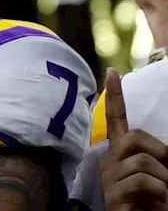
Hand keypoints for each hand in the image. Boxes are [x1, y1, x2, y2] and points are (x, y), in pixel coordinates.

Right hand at [100, 68, 167, 209]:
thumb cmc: (150, 202)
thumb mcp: (158, 176)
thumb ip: (156, 158)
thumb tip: (166, 151)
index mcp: (119, 154)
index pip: (115, 120)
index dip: (115, 96)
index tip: (113, 72)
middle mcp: (109, 161)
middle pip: (134, 138)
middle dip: (159, 152)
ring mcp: (109, 177)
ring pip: (141, 160)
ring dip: (163, 179)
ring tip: (164, 195)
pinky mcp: (113, 194)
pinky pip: (142, 180)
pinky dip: (159, 191)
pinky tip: (157, 203)